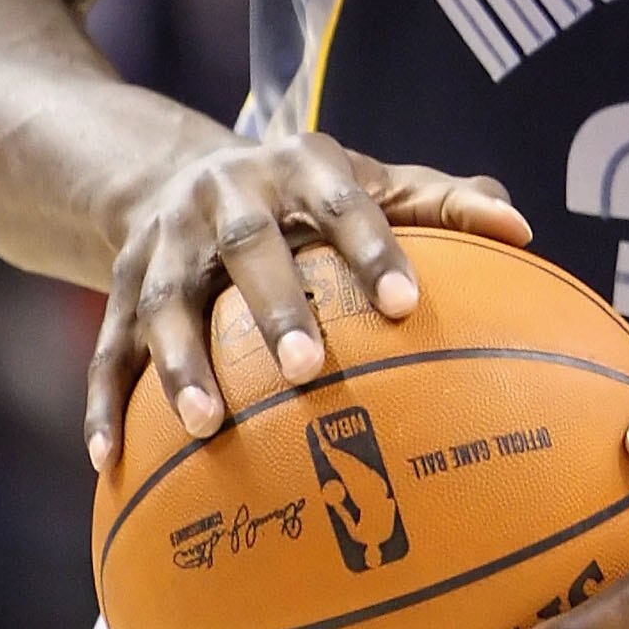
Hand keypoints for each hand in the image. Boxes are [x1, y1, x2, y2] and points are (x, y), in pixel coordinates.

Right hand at [85, 135, 529, 467]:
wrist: (179, 172)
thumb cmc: (309, 196)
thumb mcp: (372, 181)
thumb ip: (444, 204)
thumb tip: (523, 228)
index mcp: (297, 164)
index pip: (342, 199)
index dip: (374, 247)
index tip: (409, 305)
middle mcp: (223, 195)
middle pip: (247, 244)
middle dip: (274, 305)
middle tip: (308, 370)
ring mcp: (164, 243)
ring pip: (164, 302)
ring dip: (181, 364)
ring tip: (208, 428)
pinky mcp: (118, 288)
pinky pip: (107, 350)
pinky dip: (105, 404)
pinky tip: (111, 463)